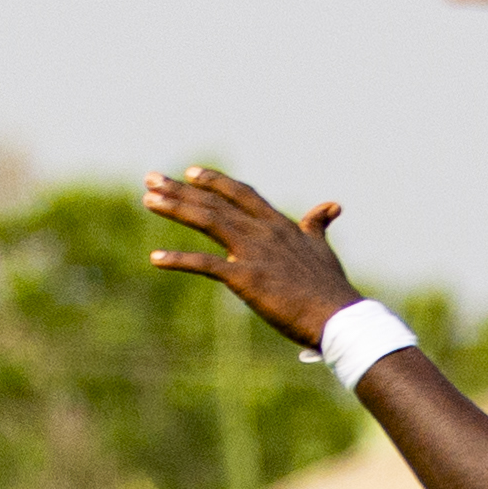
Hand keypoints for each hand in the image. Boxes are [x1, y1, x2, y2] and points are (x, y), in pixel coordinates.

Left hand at [141, 166, 360, 349]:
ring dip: (175, 209)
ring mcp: (254, 253)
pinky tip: (155, 257)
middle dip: (180, 189)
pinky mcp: (246, 278)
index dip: (214, 181)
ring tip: (148, 200)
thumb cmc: (331, 288)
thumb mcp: (322, 248)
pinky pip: (206, 264)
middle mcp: (263, 232)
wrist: (338, 317)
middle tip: (151, 178)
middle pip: (215, 203)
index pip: (241, 194)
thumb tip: (332, 205)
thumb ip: (317, 225)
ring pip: (208, 221)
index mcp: (279, 225)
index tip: (190, 172)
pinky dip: (179, 260)